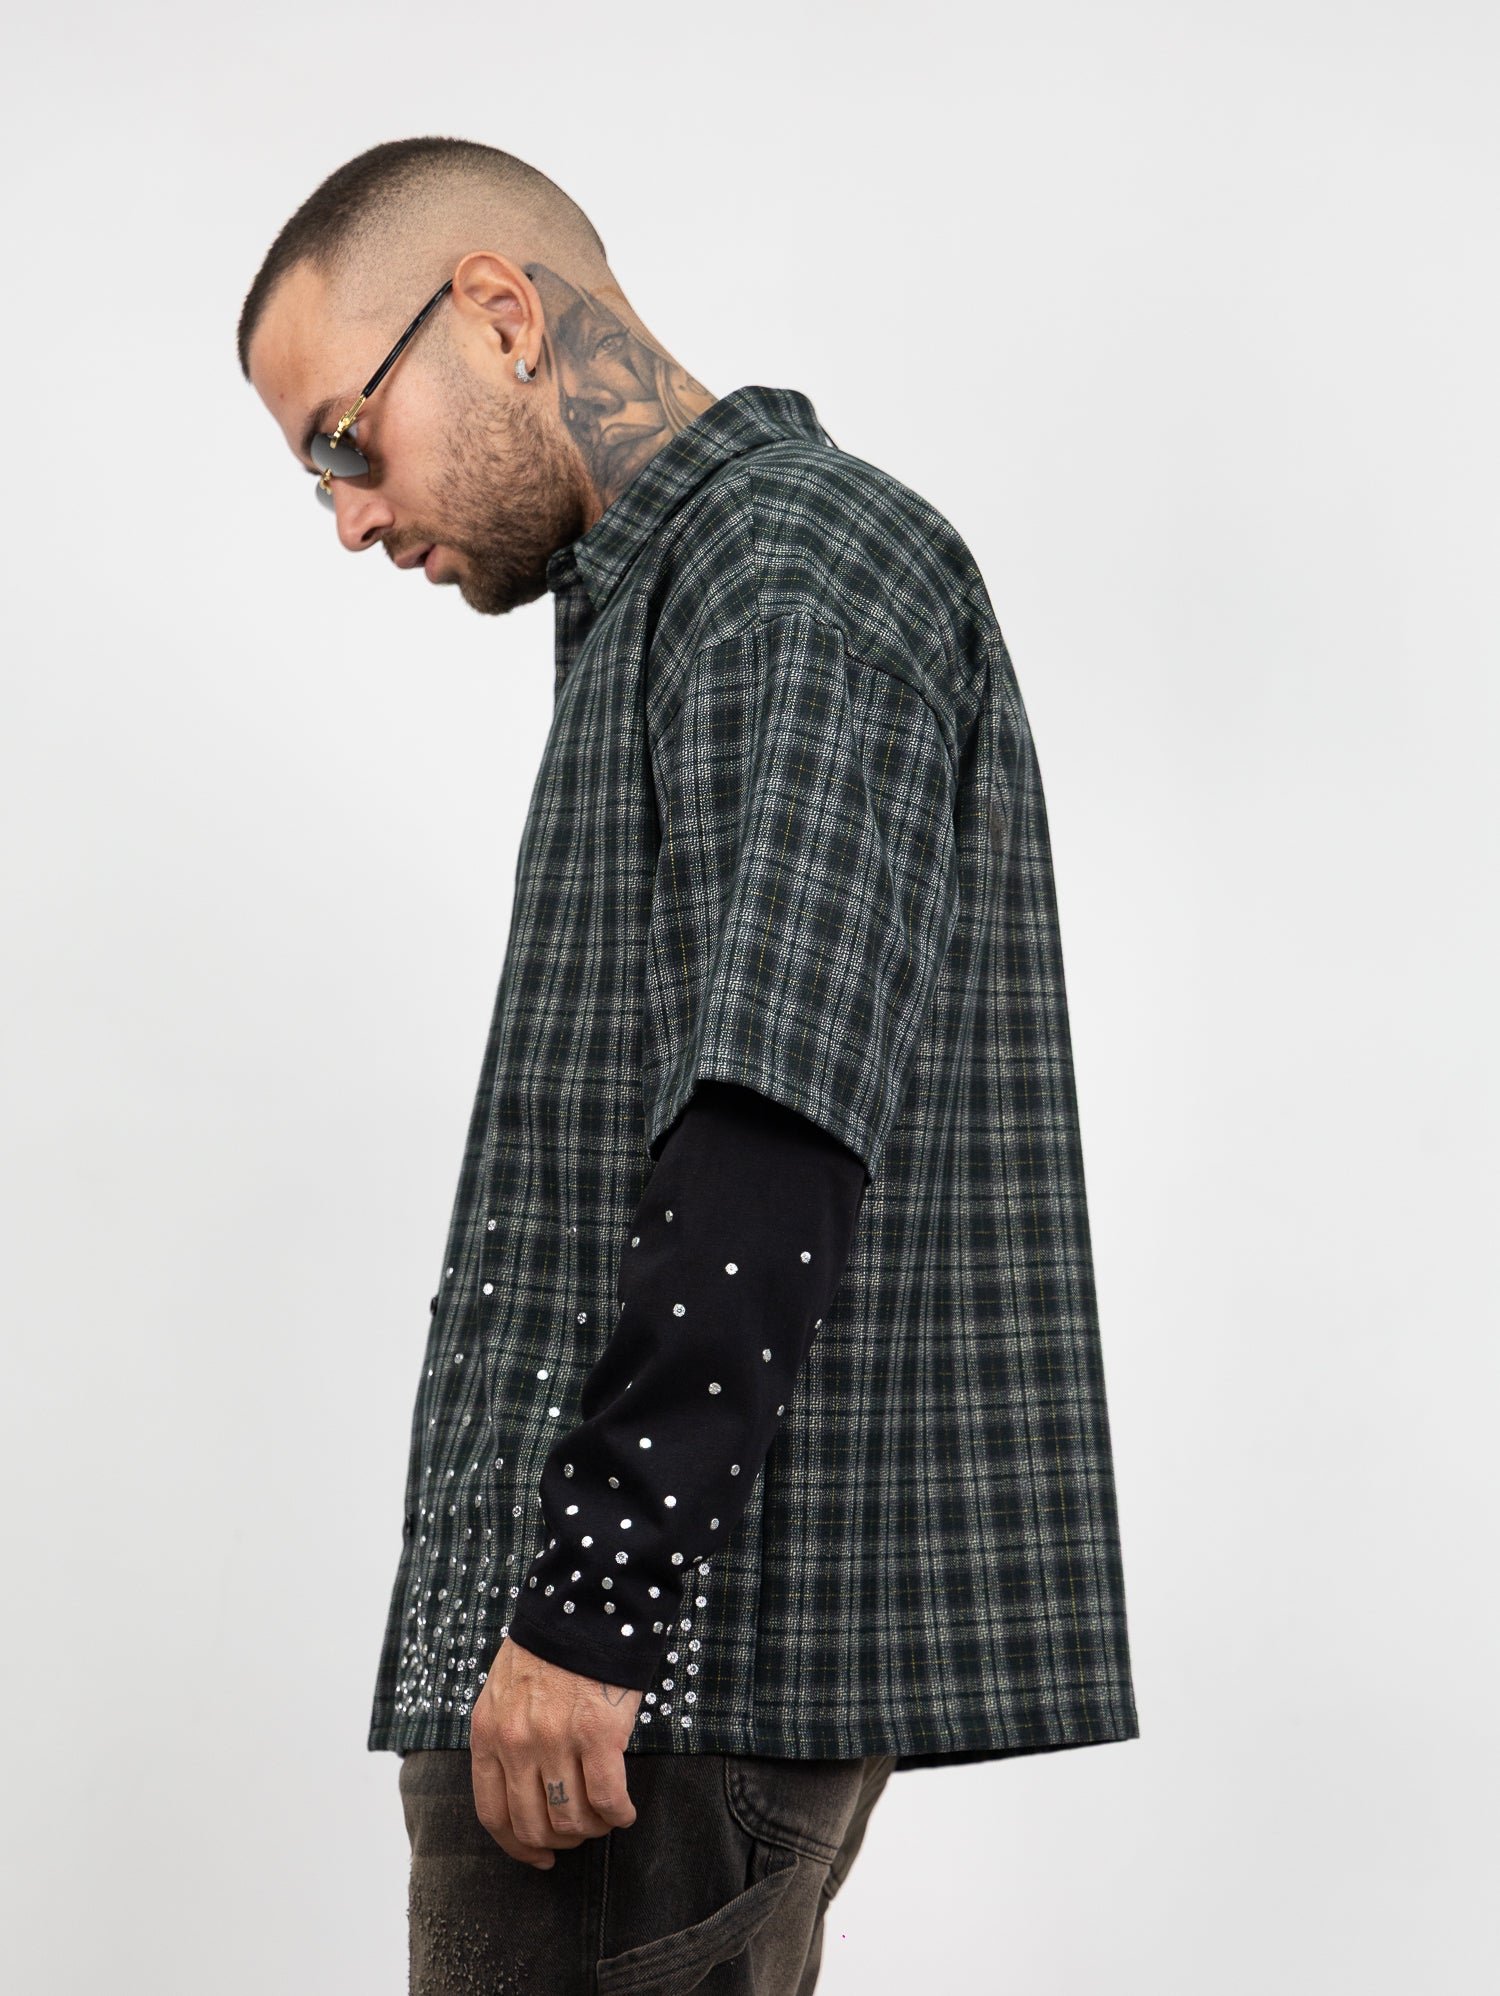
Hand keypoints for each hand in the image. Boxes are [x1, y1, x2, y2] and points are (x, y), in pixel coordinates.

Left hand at [470, 1634, 642, 1868]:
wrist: (584, 1601)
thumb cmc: (550, 1646)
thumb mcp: (504, 1690)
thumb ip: (505, 1736)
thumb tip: (522, 1789)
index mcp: (488, 1732)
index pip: (493, 1814)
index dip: (517, 1847)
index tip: (539, 1857)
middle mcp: (516, 1742)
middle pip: (533, 1826)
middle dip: (560, 1840)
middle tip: (580, 1832)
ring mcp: (556, 1739)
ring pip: (571, 1819)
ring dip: (592, 1828)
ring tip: (605, 1817)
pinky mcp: (598, 1733)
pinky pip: (607, 1799)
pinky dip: (619, 1814)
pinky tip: (626, 1811)